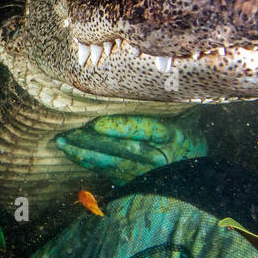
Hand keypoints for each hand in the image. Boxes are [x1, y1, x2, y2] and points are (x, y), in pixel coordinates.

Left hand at [54, 114, 207, 186]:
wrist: (193, 165)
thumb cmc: (185, 130)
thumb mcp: (185, 113)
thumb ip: (164, 101)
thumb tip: (142, 78)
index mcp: (175, 134)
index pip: (148, 131)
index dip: (122, 128)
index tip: (97, 124)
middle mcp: (161, 155)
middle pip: (124, 149)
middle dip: (93, 141)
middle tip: (68, 131)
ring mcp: (147, 171)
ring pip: (113, 162)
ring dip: (85, 153)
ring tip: (63, 142)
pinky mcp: (135, 179)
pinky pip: (109, 172)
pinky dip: (89, 162)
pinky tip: (72, 154)